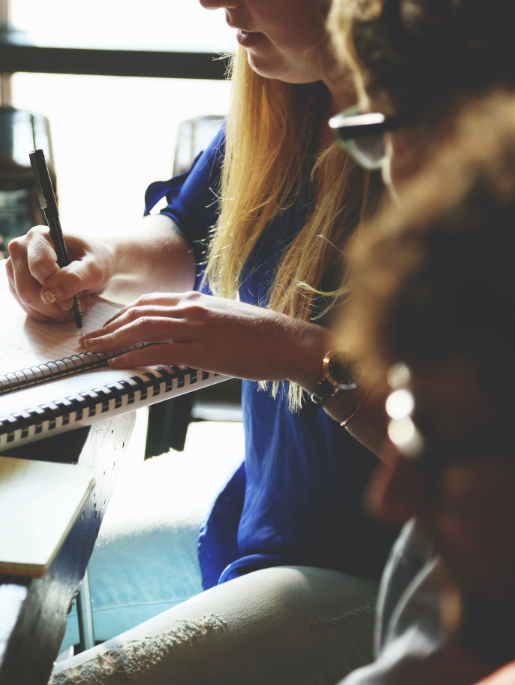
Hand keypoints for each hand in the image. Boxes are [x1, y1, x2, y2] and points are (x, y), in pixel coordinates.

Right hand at [7, 226, 114, 321]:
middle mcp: (21, 249)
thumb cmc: (95, 259)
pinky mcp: (17, 284)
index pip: (38, 268)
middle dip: (54, 305)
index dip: (57, 288)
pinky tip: (63, 306)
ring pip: (26, 302)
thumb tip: (49, 294)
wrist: (93, 262)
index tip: (75, 299)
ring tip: (73, 304)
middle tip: (76, 306)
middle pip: (27, 289)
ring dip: (52, 311)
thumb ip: (75, 278)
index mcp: (39, 236)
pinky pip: (28, 308)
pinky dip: (48, 314)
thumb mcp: (95, 267)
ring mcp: (16, 268)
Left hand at [79, 291, 330, 385]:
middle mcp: (192, 308)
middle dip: (109, 326)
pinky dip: (133, 356)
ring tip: (94, 350)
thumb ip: (202, 319)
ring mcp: (196, 328)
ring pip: (143, 329)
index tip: (108, 326)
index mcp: (197, 299)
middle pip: (139, 313)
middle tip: (89, 339)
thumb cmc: (262, 333)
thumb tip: (186, 330)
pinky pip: (159, 352)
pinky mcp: (202, 350)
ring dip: (112, 340)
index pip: (149, 302)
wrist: (287, 341)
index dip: (123, 314)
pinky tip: (118, 363)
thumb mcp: (227, 316)